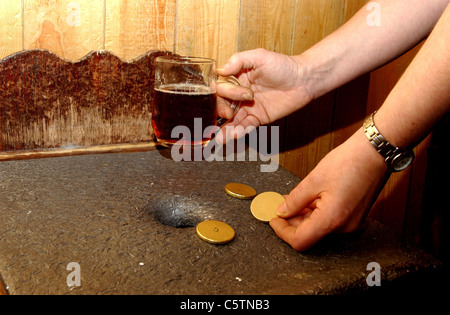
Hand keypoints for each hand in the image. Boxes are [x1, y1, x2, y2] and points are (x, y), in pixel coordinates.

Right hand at [215, 49, 312, 143]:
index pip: (222, 88)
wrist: (303, 80)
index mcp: (237, 78)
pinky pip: (246, 125)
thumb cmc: (283, 65)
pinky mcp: (258, 117)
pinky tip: (234, 135)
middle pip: (223, 104)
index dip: (225, 93)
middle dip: (222, 111)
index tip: (235, 96)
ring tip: (220, 138)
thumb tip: (221, 70)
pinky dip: (240, 131)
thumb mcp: (259, 56)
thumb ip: (238, 60)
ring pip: (232, 119)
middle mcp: (239, 93)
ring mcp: (248, 107)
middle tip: (228, 114)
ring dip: (226, 128)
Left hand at [270, 129, 389, 250]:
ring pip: (319, 227)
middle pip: (310, 234)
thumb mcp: (313, 180)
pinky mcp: (355, 216)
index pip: (300, 240)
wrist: (375, 152)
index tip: (273, 220)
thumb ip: (294, 200)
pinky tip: (308, 199)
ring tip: (292, 199)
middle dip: (291, 221)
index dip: (283, 232)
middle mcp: (344, 227)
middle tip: (279, 205)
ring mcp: (351, 223)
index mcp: (332, 220)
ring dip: (303, 216)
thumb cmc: (349, 162)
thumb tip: (281, 212)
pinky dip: (316, 212)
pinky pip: (330, 220)